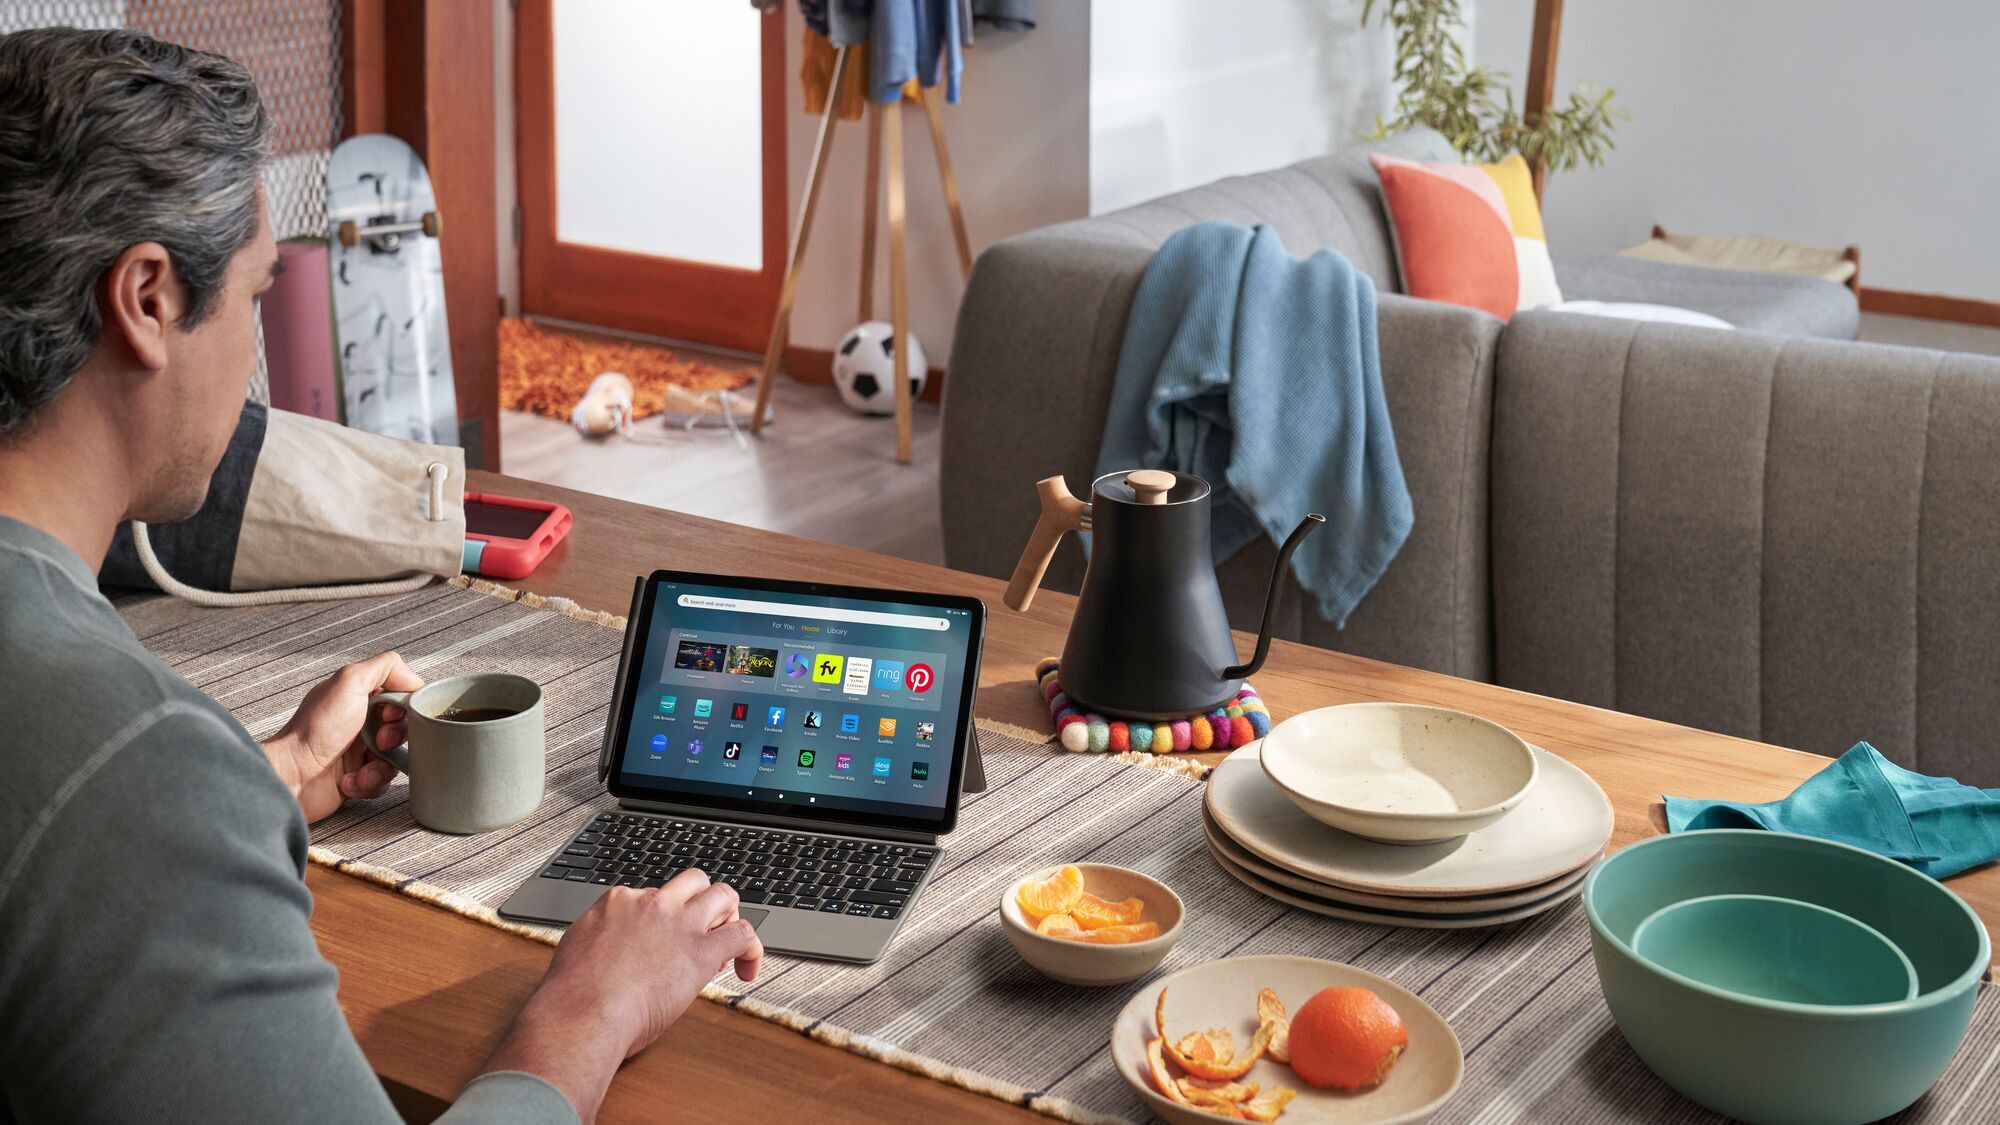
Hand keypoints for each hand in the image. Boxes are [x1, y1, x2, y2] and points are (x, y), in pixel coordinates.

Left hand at [261, 652, 422, 822]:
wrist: (291, 776)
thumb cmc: (314, 731)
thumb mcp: (349, 682)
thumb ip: (385, 667)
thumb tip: (413, 679)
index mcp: (358, 696)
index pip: (401, 697)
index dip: (402, 709)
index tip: (389, 716)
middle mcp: (360, 721)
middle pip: (403, 728)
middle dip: (394, 739)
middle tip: (378, 743)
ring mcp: (358, 751)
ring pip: (395, 758)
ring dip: (381, 767)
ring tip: (361, 769)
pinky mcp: (358, 778)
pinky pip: (383, 782)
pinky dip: (370, 784)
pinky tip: (349, 781)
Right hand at [484, 871, 762, 1118]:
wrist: (582, 1012)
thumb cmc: (573, 996)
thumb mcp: (578, 949)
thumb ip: (600, 941)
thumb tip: (607, 953)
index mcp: (618, 902)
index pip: (655, 894)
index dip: (666, 917)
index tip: (664, 941)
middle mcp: (652, 903)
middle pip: (693, 882)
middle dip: (702, 901)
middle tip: (704, 931)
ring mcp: (679, 923)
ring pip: (723, 894)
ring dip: (729, 914)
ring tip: (727, 941)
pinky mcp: (702, 951)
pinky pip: (743, 934)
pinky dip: (752, 949)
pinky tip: (747, 969)